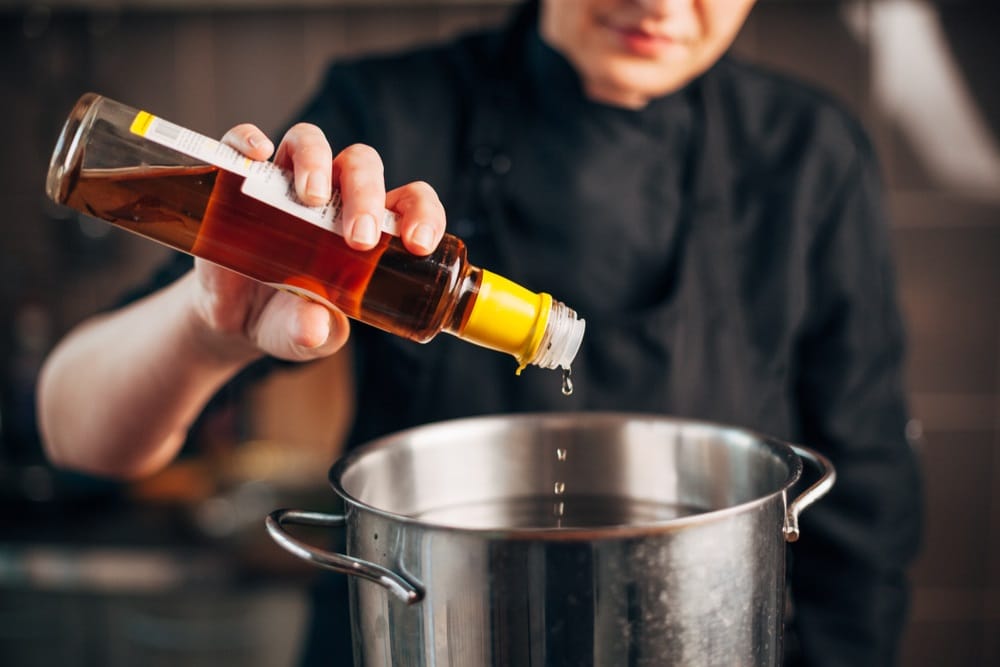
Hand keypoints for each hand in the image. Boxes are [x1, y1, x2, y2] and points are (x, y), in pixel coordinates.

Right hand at [187, 122, 446, 362]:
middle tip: (359, 239)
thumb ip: (315, 333)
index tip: (418, 245)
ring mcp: (287, 183)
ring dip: (317, 162)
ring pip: (310, 142)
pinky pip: (244, 142)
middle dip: (366, 196)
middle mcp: (334, 195)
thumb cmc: (291, 320)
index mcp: (370, 227)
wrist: (235, 320)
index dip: (422, 213)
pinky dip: (249, 139)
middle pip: (361, 165)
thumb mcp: (307, 336)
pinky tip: (258, 155)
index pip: (409, 201)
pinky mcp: (243, 182)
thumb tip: (313, 327)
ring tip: (311, 199)